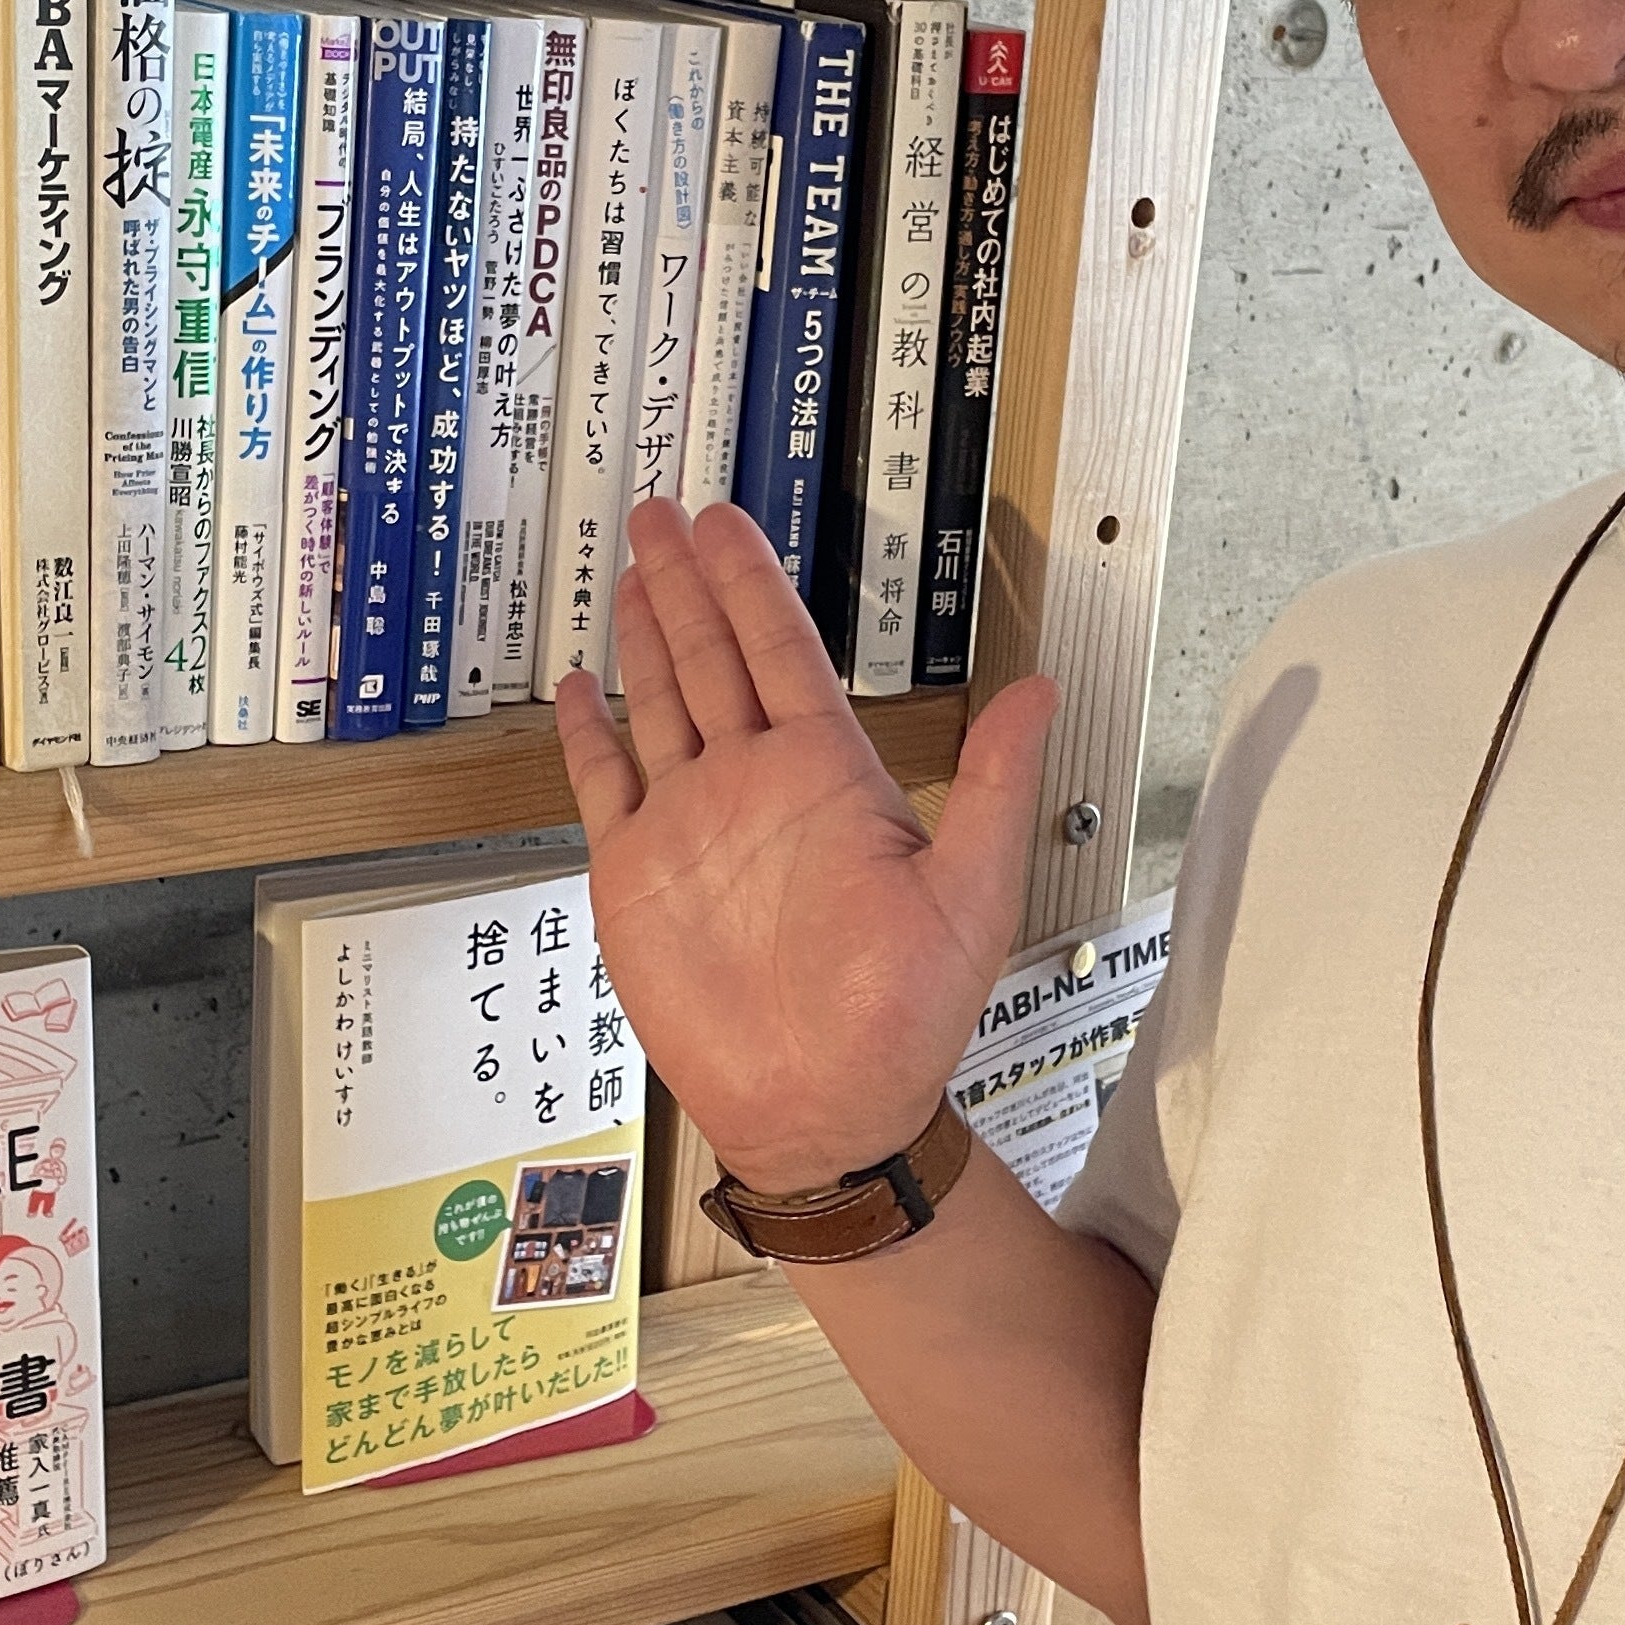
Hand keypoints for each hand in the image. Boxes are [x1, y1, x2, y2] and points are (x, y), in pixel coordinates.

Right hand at [555, 498, 1060, 1191]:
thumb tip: (1041, 690)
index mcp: (827, 778)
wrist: (821, 1111)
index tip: (729, 526)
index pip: (783, 652)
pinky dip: (591, 734)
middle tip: (665, 513)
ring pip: (662, 702)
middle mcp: (754, 787)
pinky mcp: (635, 877)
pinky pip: (605, 786)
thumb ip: (996, 786)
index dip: (752, 584)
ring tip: (631, 568)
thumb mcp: (970, 894)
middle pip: (714, 656)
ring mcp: (690, 827)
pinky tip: (583, 686)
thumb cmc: (904, 1022)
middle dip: (688, 582)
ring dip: (644, 634)